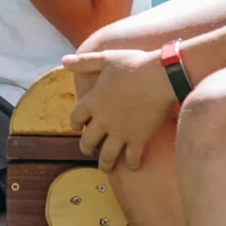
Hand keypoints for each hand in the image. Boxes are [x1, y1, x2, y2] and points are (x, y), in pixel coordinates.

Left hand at [66, 48, 178, 170]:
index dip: (75, 124)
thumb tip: (64, 61)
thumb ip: (84, 62)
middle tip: (90, 149)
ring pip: (106, 156)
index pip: (75, 118)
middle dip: (86, 148)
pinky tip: (132, 165)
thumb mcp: (106, 59)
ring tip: (106, 166)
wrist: (161, 77)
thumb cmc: (133, 65)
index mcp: (93, 102)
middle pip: (87, 142)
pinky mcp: (138, 139)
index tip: (78, 127)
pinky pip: (132, 158)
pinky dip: (131, 164)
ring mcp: (120, 132)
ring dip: (104, 163)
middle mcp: (103, 120)